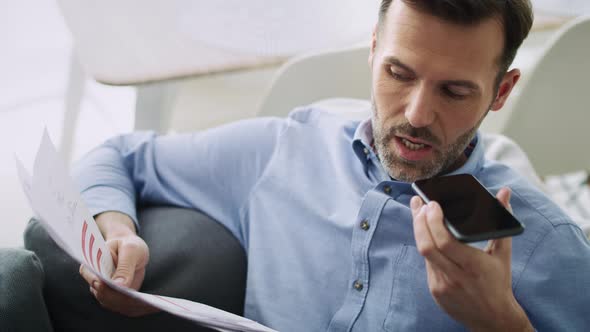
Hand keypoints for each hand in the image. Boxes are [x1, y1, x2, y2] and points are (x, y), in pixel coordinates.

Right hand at [79, 211, 158, 316]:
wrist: (132, 250)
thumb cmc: (129, 245)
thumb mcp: (130, 250)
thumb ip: (124, 267)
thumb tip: (119, 286)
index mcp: (93, 263)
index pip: (91, 275)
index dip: (99, 283)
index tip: (110, 286)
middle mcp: (95, 280)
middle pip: (102, 294)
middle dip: (117, 297)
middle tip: (135, 298)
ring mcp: (105, 291)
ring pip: (112, 303)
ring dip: (127, 304)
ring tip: (144, 302)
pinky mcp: (116, 297)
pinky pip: (122, 305)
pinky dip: (133, 306)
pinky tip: (147, 304)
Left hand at [411, 187, 532, 330]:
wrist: (494, 318)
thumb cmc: (499, 282)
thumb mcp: (503, 253)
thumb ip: (502, 221)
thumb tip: (504, 192)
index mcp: (473, 266)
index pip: (445, 241)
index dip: (433, 221)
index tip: (432, 204)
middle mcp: (455, 277)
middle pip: (426, 246)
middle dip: (418, 221)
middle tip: (419, 204)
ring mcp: (442, 285)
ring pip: (424, 253)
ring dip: (419, 230)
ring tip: (418, 213)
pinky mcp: (435, 291)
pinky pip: (427, 264)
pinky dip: (426, 246)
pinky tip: (425, 233)